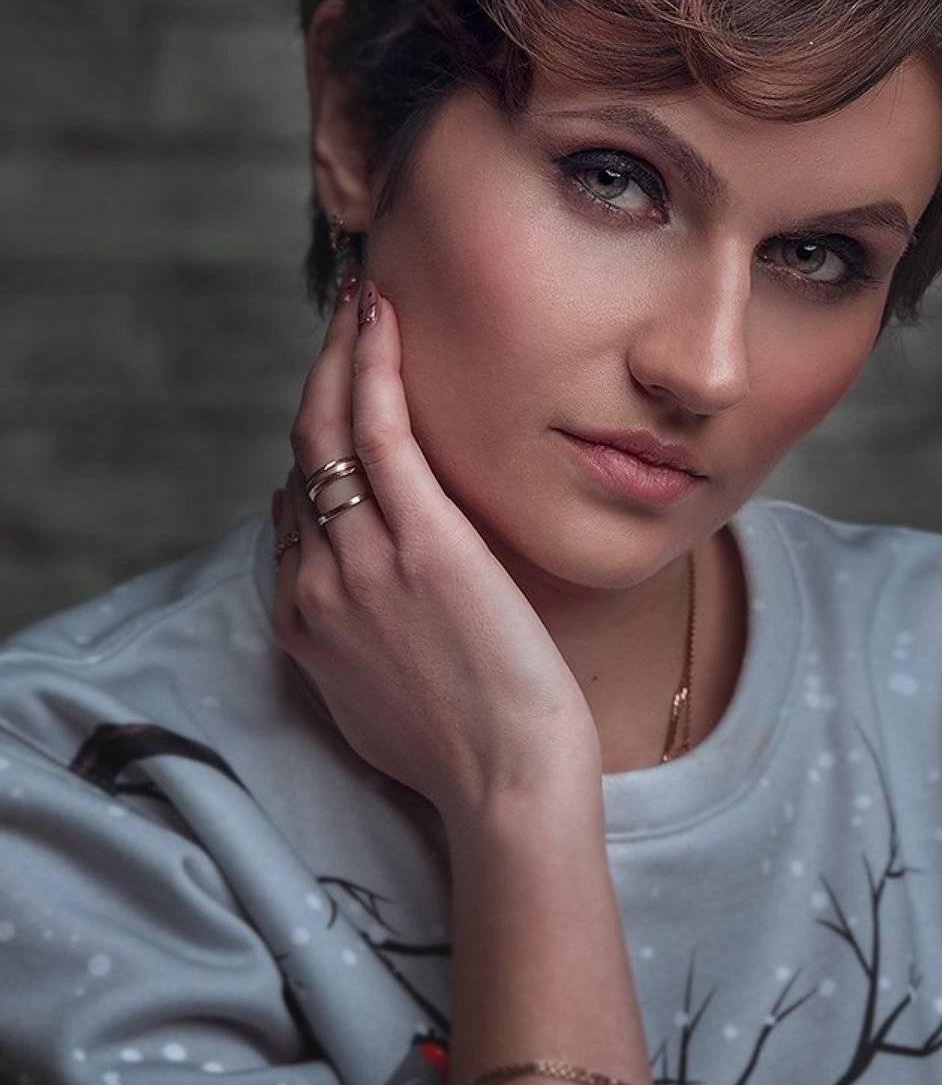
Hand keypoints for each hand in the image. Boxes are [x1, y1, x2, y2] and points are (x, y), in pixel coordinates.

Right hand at [270, 278, 602, 833]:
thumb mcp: (377, 700)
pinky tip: (381, 318)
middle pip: (300, 457)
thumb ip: (356, 638)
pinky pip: (378, 431)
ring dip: (339, 353)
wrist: (505, 786)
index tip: (345, 408)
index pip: (292, 511)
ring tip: (362, 298)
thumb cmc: (463, 754)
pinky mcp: (421, 539)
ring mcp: (360, 558)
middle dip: (315, 381)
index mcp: (303, 621)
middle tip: (341, 323)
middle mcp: (315, 581)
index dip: (317, 453)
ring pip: (327, 430)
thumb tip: (366, 591)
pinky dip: (371, 365)